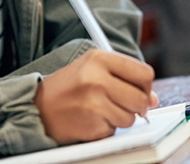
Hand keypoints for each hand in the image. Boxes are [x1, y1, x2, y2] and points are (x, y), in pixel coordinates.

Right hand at [35, 49, 157, 143]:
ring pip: (130, 118)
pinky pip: (114, 130)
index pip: (144, 73)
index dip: (146, 86)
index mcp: (99, 59)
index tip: (140, 91)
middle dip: (137, 105)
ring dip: (120, 118)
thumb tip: (153, 98)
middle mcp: (97, 79)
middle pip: (141, 98)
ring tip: (101, 110)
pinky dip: (107, 128)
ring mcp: (94, 103)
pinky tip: (92, 119)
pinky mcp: (91, 124)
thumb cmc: (67, 87)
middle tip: (122, 104)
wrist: (36, 108)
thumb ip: (123, 77)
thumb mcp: (92, 69)